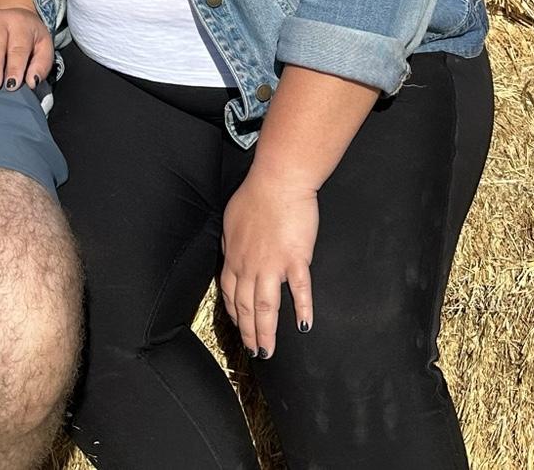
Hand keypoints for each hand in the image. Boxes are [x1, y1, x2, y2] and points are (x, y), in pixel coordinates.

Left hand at [219, 170, 318, 359]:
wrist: (278, 181)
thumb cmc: (255, 194)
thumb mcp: (232, 218)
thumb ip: (230, 242)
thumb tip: (229, 254)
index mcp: (234, 256)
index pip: (230, 294)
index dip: (234, 314)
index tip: (239, 328)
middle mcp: (250, 266)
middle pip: (246, 307)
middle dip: (249, 333)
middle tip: (255, 352)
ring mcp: (273, 265)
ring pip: (266, 307)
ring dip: (266, 333)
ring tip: (269, 352)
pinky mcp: (296, 260)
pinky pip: (299, 290)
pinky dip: (302, 310)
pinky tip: (304, 326)